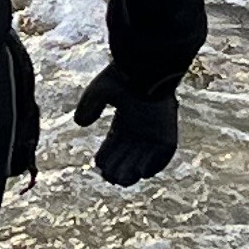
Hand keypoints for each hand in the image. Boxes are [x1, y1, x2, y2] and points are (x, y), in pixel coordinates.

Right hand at [74, 67, 179, 187]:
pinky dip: (154, 166)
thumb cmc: (124, 77)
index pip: (114, 144)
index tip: (98, 163)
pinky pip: (163, 156)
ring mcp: (155, 132)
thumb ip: (89, 106)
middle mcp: (141, 128)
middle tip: (107, 175)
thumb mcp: (99, 91)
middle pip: (127, 156)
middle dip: (117, 167)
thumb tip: (80, 123)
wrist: (147, 69)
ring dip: (132, 171)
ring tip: (119, 179)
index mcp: (126, 119)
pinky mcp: (168, 134)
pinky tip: (141, 173)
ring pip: (143, 159)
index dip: (106, 156)